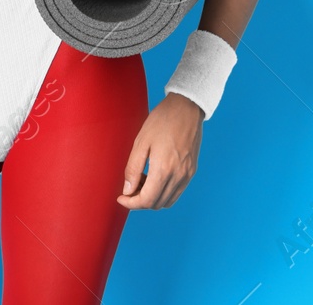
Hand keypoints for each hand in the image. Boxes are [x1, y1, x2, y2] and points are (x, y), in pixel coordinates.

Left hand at [118, 92, 202, 208]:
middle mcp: (178, 176)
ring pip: (167, 201)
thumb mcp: (141, 142)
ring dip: (152, 197)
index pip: (146, 200)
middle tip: (129, 187)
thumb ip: (133, 168)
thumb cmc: (161, 121)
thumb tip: (128, 190)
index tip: (121, 197)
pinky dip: (164, 192)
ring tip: (141, 181)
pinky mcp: (192, 171)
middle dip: (140, 201)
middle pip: (156, 203)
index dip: (131, 203)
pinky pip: (177, 192)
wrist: (186, 108)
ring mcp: (187, 175)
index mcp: (163, 169)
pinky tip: (154, 178)